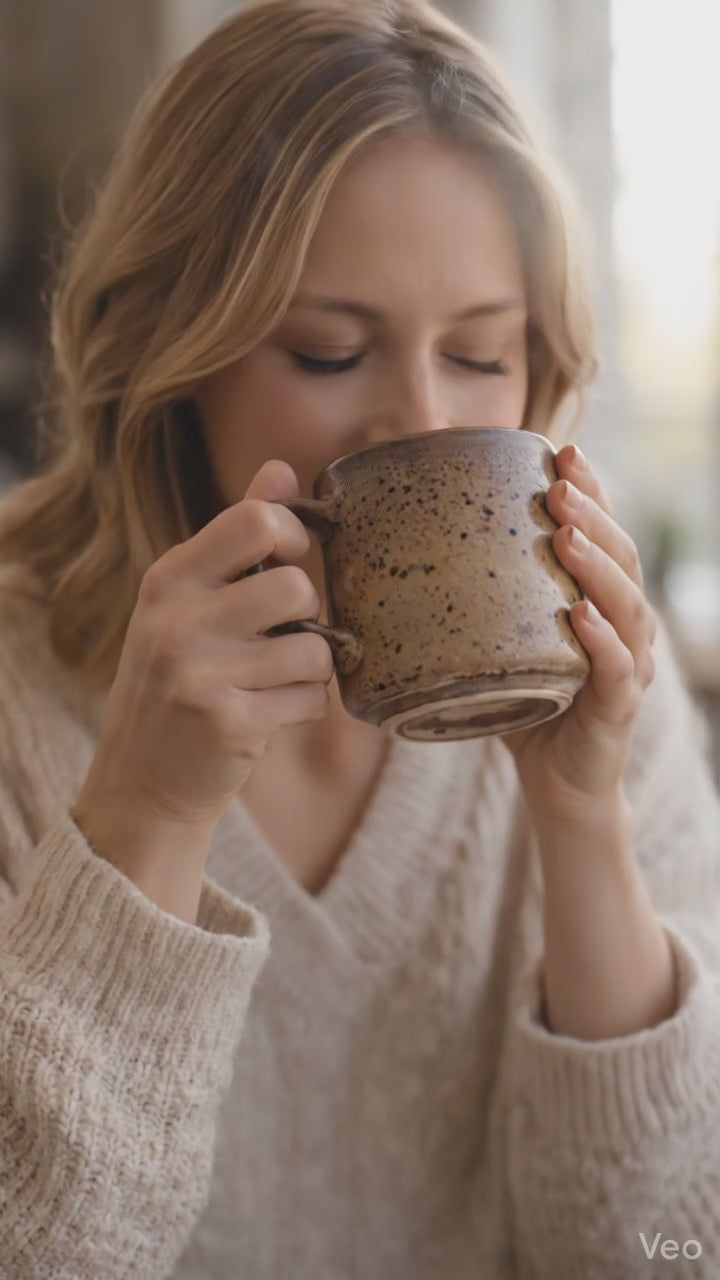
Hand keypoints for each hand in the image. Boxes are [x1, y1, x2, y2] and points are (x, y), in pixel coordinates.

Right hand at [74, 459, 333, 832]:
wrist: (141, 782)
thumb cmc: (174, 679)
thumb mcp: (186, 602)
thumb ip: (235, 538)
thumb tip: (281, 468)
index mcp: (169, 579)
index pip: (255, 521)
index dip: (294, 537)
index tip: (291, 561)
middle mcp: (178, 622)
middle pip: (297, 587)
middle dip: (307, 615)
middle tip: (283, 636)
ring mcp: (202, 675)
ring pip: (314, 649)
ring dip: (310, 669)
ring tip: (276, 680)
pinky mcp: (231, 725)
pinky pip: (312, 699)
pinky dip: (305, 708)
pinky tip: (271, 714)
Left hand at [502, 443, 657, 813]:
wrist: (557, 786)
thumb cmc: (524, 709)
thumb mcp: (497, 647)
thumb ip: (470, 606)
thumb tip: (394, 561)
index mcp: (598, 601)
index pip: (602, 535)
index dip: (591, 492)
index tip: (563, 452)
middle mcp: (624, 625)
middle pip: (620, 557)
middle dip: (593, 516)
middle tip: (560, 485)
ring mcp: (629, 666)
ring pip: (626, 606)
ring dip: (597, 566)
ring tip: (567, 536)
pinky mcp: (620, 708)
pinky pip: (618, 670)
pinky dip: (602, 642)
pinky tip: (581, 618)